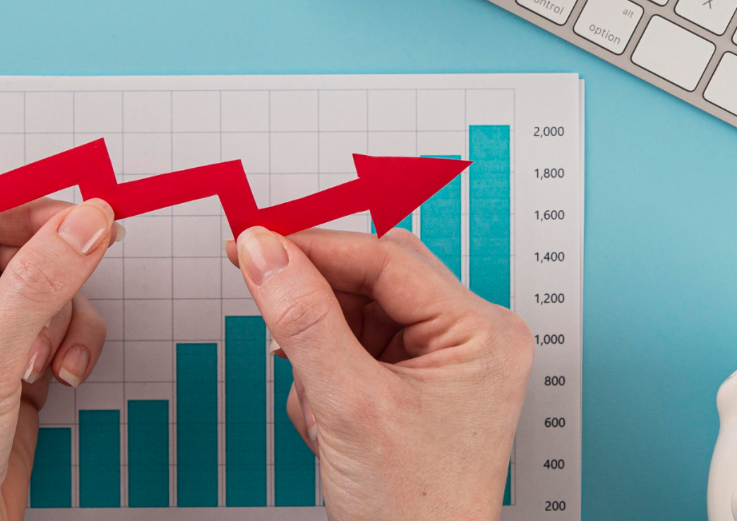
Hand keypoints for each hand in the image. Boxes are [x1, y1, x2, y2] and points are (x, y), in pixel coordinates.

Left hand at [0, 188, 119, 520]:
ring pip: (41, 283)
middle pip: (12, 243)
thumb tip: (87, 221)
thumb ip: (40, 280)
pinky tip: (59, 376)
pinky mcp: (5, 358)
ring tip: (46, 361)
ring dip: (61, 317)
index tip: (83, 212)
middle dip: (50, 273)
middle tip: (89, 267)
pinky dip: (69, 342)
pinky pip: (53, 320)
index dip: (27, 205)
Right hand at [228, 227, 533, 520]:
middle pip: (369, 282)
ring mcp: (437, 362)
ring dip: (317, 356)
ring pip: (350, 316)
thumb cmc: (414, 509)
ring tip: (324, 414)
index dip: (315, 247)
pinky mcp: (407, 383)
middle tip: (271, 314)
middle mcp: (467, 338)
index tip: (255, 242)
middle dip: (318, 315)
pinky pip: (347, 350)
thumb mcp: (350, 405)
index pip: (386, 259)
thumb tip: (265, 251)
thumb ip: (303, 320)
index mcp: (481, 332)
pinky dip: (321, 379)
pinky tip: (329, 423)